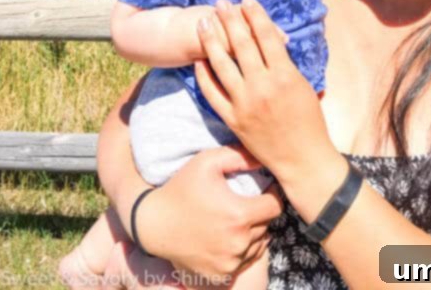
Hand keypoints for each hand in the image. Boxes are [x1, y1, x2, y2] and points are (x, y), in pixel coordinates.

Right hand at [136, 145, 281, 280]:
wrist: (155, 223)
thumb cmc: (182, 187)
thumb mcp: (207, 161)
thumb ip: (238, 155)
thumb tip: (263, 157)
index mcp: (239, 216)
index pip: (275, 207)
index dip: (273, 194)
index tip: (265, 188)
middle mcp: (237, 244)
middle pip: (267, 225)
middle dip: (261, 212)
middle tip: (249, 201)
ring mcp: (229, 263)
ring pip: (259, 244)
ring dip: (254, 231)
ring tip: (239, 217)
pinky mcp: (221, 276)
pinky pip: (245, 261)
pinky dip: (244, 249)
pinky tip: (231, 235)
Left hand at [195, 0, 336, 185]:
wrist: (302, 159)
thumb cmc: (309, 121)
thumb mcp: (303, 85)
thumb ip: (284, 64)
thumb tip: (270, 41)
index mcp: (284, 75)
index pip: (267, 36)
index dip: (256, 15)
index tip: (247, 0)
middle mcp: (262, 86)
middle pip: (242, 44)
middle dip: (230, 20)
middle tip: (220, 4)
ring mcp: (244, 103)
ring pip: (222, 65)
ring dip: (211, 40)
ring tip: (203, 23)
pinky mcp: (232, 118)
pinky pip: (212, 92)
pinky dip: (204, 74)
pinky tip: (199, 59)